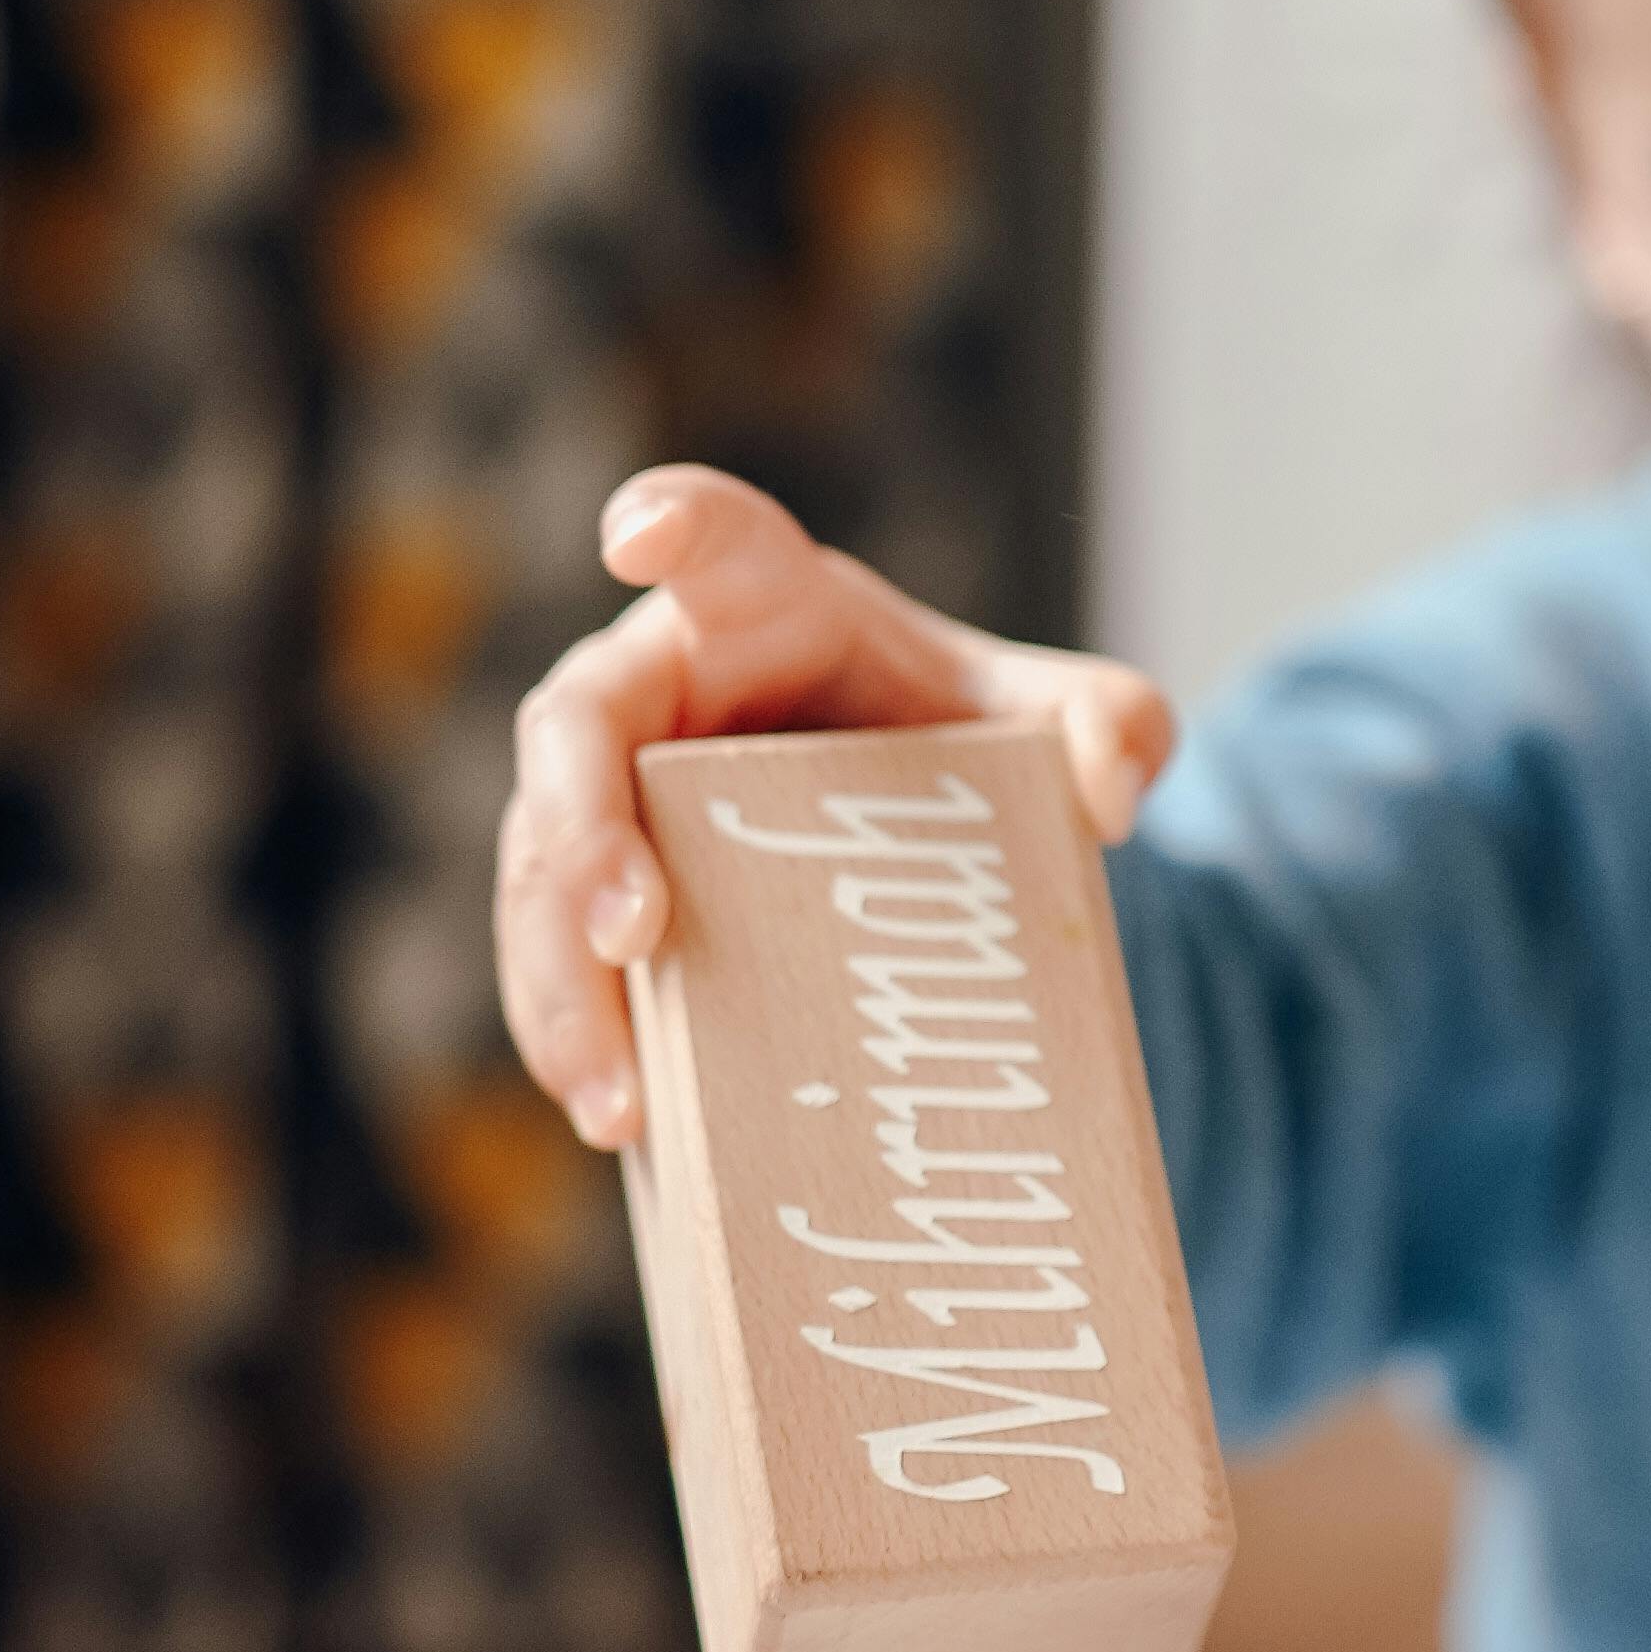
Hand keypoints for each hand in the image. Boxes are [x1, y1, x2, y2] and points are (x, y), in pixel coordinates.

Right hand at [495, 465, 1177, 1154]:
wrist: (919, 838)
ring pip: (536, 877)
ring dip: (563, 986)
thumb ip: (1114, 727)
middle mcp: (658, 687)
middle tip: (633, 936)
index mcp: (764, 604)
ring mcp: (607, 796)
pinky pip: (554, 966)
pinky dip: (580, 1041)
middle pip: (575, 737)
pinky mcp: (592, 900)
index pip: (716, 540)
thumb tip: (1112, 792)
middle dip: (583, 837)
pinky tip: (626, 1126)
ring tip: (619, 1101)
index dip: (674, 524)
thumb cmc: (959, 739)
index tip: (637, 533)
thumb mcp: (1057, 723)